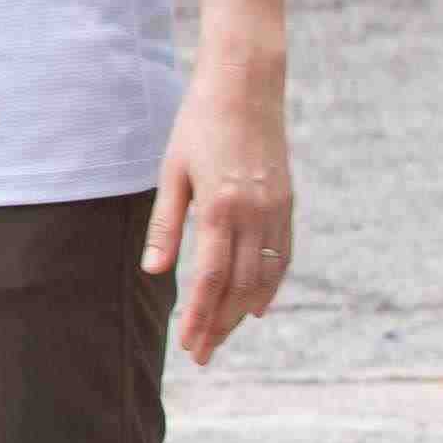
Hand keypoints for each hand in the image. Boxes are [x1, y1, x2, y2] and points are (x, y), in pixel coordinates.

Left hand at [144, 54, 294, 365]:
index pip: (209, 279)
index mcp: (221, 208)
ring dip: (244, 312)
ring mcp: (277, 210)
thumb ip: (165, 225)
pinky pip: (282, 256)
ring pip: (265, 277)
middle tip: (202, 354)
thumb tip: (154, 272)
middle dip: (220, 324)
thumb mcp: (172, 173)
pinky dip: (271, 285)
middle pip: (239, 287)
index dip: (200, 316)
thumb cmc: (197, 126)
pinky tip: (257, 306)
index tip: (188, 345)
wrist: (247, 87)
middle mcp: (255, 214)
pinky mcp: (287, 203)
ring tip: (223, 336)